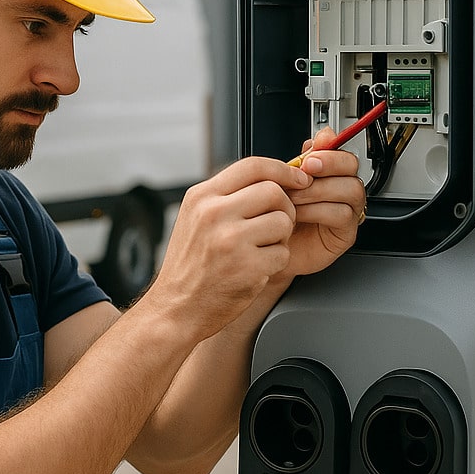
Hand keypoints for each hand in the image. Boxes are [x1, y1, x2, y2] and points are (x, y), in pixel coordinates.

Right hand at [148, 157, 308, 339]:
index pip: (252, 166)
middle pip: (273, 191)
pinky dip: (275, 262)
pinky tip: (255, 268)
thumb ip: (227, 196)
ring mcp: (231, 240)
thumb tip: (272, 178)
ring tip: (260, 248)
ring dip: (281, 237)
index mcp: (201, 197)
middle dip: (284, 207)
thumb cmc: (190, 265)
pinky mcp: (247, 267)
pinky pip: (283, 253)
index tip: (297, 178)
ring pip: (282, 221)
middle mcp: (214, 214)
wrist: (177, 308)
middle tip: (277, 223)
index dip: (282, 169)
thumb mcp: (196, 219)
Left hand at [284, 127, 366, 277]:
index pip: (340, 150)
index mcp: (327, 173)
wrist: (266, 248)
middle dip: (329, 164)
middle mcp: (340, 188)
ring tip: (293, 198)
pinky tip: (299, 214)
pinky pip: (343, 214)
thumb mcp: (282, 183)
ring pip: (350, 189)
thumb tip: (319, 138)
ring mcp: (347, 209)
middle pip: (352, 166)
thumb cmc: (274, 216)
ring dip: (318, 190)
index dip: (330, 149)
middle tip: (305, 171)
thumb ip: (300, 161)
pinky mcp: (346, 232)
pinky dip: (319, 211)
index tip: (309, 155)